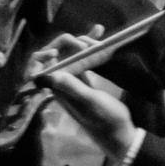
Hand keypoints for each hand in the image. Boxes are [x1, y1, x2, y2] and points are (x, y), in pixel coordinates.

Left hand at [36, 35, 143, 164]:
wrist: (118, 133)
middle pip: (58, 58)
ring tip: (98, 32)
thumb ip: (71, 87)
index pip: (46, 66)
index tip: (72, 40)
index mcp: (59, 90)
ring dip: (82, 44)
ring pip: (72, 58)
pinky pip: (83, 63)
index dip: (54, 50)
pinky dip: (90, 51)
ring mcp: (74, 84)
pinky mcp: (85, 84)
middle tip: (92, 34)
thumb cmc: (105, 118)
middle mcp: (63, 86)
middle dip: (71, 42)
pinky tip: (99, 42)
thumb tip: (51, 73)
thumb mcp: (90, 102)